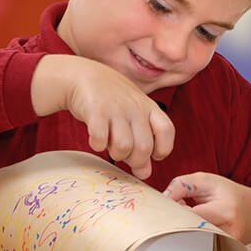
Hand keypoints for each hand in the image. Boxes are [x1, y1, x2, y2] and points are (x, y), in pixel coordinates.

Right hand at [31, 54, 174, 178]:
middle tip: (125, 155)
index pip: (167, 131)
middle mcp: (135, 107)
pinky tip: (96, 139)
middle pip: (144, 148)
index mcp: (149, 107)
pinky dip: (97, 145)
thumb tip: (145, 174)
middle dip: (135, 160)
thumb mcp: (133, 117)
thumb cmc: (112, 101)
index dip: (163, 149)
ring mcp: (116, 108)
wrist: (84, 76)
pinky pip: (100, 139)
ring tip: (110, 146)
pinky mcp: (96, 111)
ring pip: (123, 147)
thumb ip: (142, 143)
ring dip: (116, 154)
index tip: (152, 154)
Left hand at [163, 172, 250, 245]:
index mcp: (226, 211)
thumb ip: (182, 184)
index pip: (191, 217)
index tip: (167, 206)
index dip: (174, 212)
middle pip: (189, 233)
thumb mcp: (206, 180)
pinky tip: (193, 228)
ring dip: (183, 230)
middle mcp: (229, 232)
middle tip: (173, 213)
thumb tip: (163, 198)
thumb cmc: (227, 194)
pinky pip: (198, 248)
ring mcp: (227, 247)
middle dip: (176, 223)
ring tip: (187, 218)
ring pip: (192, 243)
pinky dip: (190, 238)